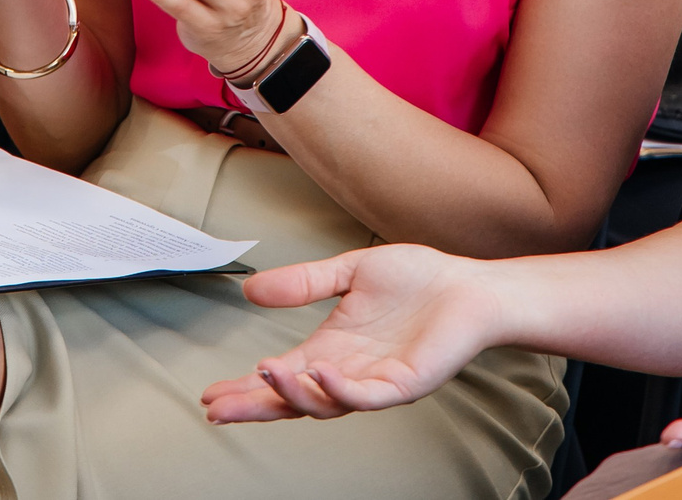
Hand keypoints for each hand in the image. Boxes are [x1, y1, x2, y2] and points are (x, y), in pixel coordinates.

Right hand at [201, 245, 504, 422]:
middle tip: (218, 408)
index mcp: (331, 350)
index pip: (281, 376)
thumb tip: (251, 290)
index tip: (211, 394)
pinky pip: (366, 395)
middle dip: (254, 405)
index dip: (246, 387)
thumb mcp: (348, 273)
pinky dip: (340, 389)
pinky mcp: (403, 384)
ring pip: (324, 402)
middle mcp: (348, 372)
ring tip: (262, 376)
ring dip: (292, 393)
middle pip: (292, 400)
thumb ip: (303, 283)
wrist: (470, 287)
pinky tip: (319, 373)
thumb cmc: (419, 282)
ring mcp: (375, 382)